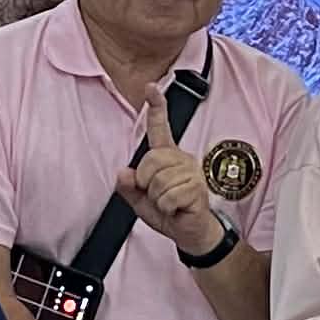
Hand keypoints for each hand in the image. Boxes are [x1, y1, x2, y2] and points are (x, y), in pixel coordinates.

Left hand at [115, 95, 227, 254]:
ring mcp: (191, 172)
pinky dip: (167, 208)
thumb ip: (128, 187)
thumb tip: (123, 173)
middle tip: (156, 195)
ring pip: (158, 181)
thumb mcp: (140, 201)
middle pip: (150, 161)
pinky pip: (168, 196)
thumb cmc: (168, 211)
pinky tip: (177, 209)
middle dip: (146, 183)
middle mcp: (181, 159)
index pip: (160, 128)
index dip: (156, 107)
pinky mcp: (197, 188)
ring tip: (169, 203)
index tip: (151, 87)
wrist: (191, 233)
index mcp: (167, 156)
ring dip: (158, 199)